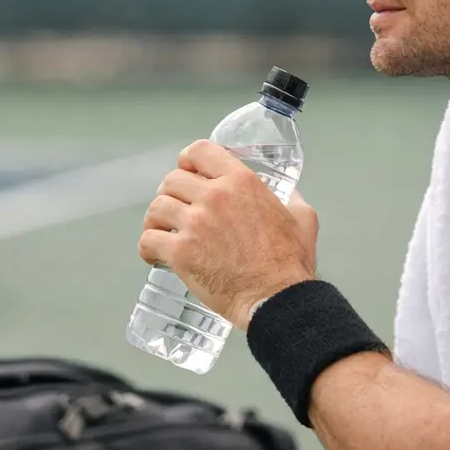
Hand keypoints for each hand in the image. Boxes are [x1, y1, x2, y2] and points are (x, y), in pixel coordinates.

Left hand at [138, 140, 318, 327]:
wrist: (277, 298)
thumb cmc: (290, 263)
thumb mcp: (302, 218)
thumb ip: (293, 199)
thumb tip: (290, 195)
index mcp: (241, 182)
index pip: (199, 151)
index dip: (187, 161)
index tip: (186, 173)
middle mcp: (215, 196)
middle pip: (172, 180)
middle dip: (171, 195)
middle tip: (176, 212)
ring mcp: (195, 224)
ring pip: (156, 208)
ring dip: (156, 220)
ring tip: (162, 233)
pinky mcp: (181, 252)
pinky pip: (148, 240)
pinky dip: (147, 248)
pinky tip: (155, 255)